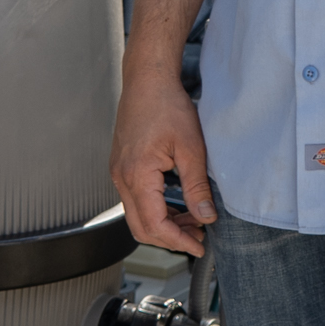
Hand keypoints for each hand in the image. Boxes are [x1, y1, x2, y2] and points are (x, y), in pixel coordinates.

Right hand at [113, 0, 216, 256]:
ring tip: (194, 219)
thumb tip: (206, 216)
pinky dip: (156, 209)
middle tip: (198, 236)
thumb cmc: (166, 106)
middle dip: (170, 238)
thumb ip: (197, 186)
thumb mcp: (191, 148)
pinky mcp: (121, 167)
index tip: (199, 245)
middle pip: (141, 227)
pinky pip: (135, 200)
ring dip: (164, 224)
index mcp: (137, 175)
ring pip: (137, 215)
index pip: (154, 224)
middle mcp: (121, 178)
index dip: (178, 241)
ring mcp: (118, 173)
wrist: (147, 80)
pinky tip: (178, 203)